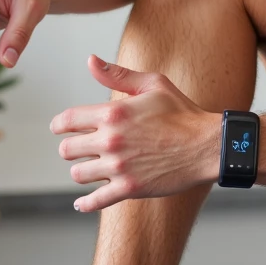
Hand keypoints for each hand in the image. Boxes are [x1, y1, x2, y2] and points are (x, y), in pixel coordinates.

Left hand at [51, 56, 221, 211]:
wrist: (206, 145)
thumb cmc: (182, 113)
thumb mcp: (152, 85)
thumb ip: (118, 75)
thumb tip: (91, 61)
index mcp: (113, 113)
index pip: (67, 120)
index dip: (59, 125)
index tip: (59, 129)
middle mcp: (111, 140)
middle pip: (67, 150)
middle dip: (71, 149)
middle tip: (79, 150)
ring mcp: (119, 166)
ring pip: (78, 174)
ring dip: (82, 172)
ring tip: (90, 169)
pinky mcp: (129, 188)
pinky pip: (95, 201)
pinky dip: (84, 203)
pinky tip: (80, 202)